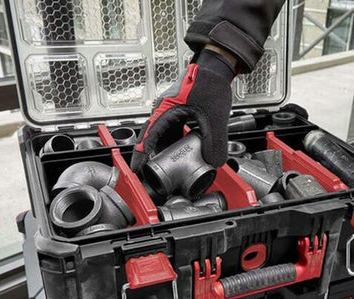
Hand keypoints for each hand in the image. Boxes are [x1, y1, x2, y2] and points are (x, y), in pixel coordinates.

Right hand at [131, 48, 236, 171]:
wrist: (216, 68)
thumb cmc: (210, 82)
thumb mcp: (214, 117)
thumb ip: (215, 142)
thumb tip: (214, 162)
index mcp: (166, 110)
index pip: (148, 136)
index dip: (141, 154)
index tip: (136, 168)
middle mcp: (164, 111)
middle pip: (152, 139)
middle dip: (150, 157)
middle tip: (151, 175)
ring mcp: (170, 113)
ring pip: (162, 137)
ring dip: (163, 152)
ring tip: (164, 169)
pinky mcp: (178, 114)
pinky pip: (172, 133)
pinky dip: (173, 145)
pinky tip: (179, 155)